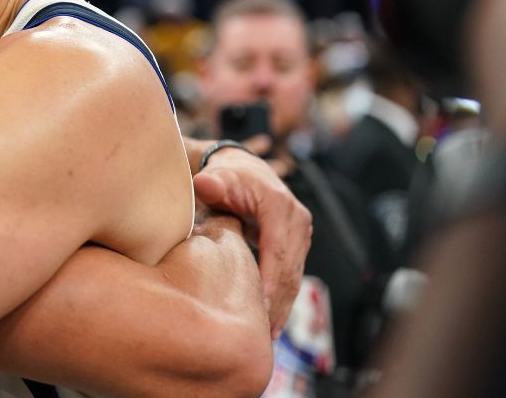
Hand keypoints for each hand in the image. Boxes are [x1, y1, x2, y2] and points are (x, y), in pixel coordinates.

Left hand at [192, 138, 311, 337]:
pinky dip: (281, 300)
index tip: (255, 309)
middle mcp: (298, 221)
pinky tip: (270, 325)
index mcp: (280, 207)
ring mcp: (300, 235)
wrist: (241, 169)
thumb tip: (204, 184)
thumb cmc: (224, 175)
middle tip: (258, 334)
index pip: (277, 251)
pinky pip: (291, 277)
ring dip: (281, 308)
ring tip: (264, 337)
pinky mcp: (296, 246)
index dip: (268, 281)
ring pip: (293, 279)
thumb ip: (212, 183)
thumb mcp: (218, 176)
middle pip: (289, 270)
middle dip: (275, 303)